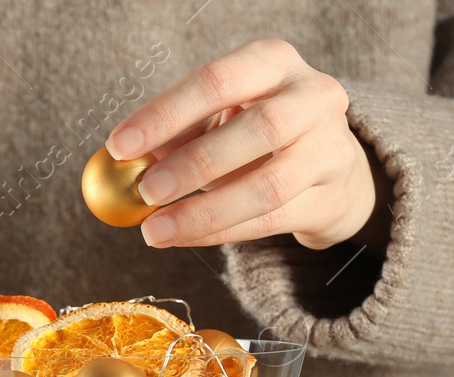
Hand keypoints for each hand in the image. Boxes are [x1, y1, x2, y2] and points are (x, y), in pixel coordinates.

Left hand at [106, 39, 385, 250]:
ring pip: (269, 186)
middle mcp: (314, 97)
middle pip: (259, 128)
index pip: (217, 80)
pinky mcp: (334, 197)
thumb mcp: (220, 116)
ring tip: (155, 229)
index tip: (119, 146)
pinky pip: (272, 221)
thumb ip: (178, 132)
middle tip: (146, 192)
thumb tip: (125, 161)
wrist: (330, 163)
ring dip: (205, 212)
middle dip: (194, 163)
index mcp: (274, 62)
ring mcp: (332, 149)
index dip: (165, 114)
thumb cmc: (257, 133)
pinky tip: (184, 238)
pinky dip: (221, 232)